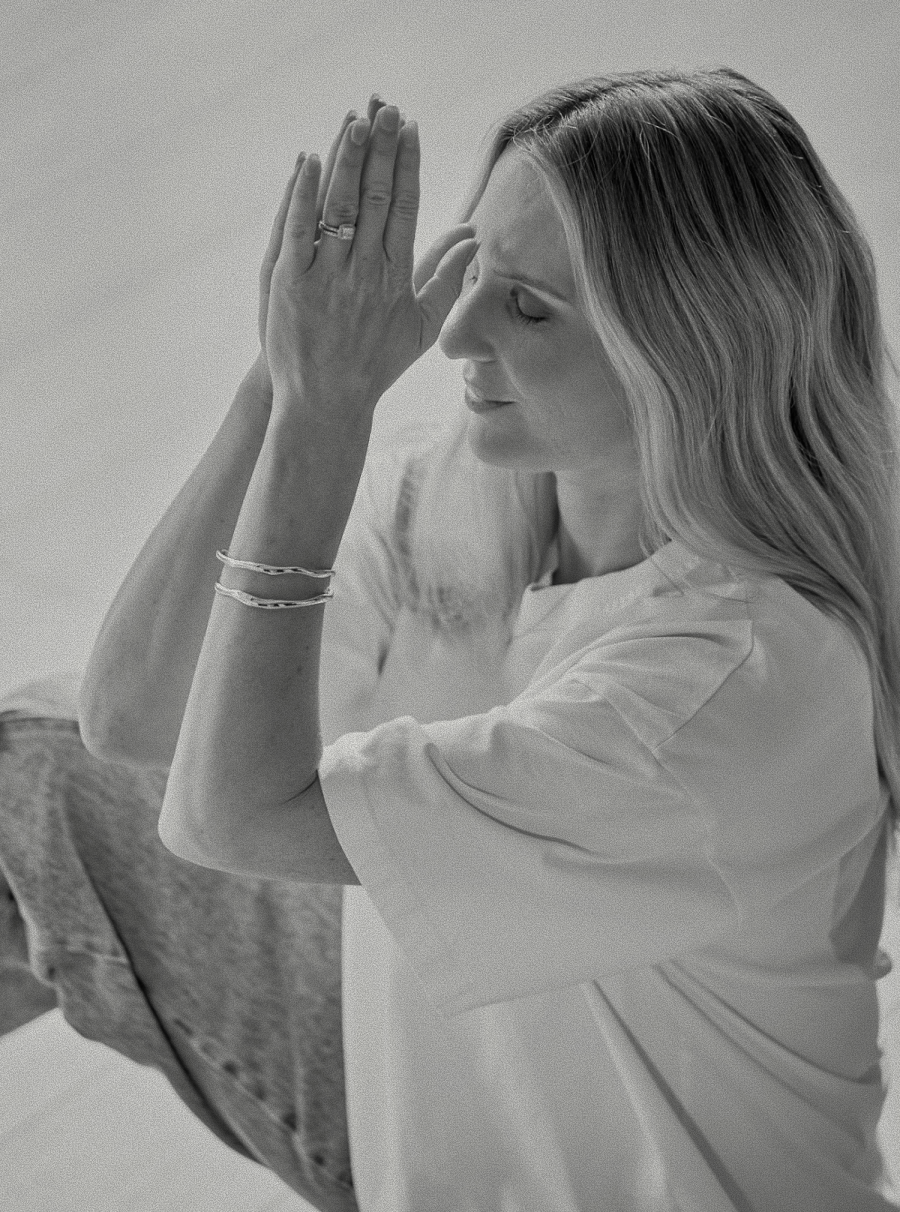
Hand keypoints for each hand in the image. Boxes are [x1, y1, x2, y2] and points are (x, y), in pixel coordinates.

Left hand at [263, 101, 477, 405]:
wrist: (326, 401)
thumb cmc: (376, 365)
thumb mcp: (422, 328)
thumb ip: (447, 279)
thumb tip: (474, 239)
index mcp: (397, 278)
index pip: (404, 207)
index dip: (406, 165)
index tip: (408, 129)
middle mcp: (365, 273)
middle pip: (374, 197)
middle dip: (381, 148)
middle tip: (385, 107)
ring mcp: (327, 277)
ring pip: (339, 206)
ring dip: (347, 159)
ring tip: (355, 120)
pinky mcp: (291, 284)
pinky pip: (298, 230)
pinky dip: (304, 193)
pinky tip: (310, 160)